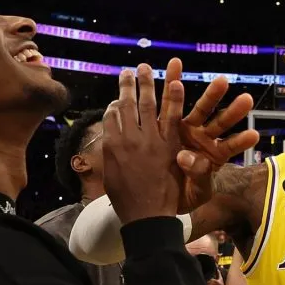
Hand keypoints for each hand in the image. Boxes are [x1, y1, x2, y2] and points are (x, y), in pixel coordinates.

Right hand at [102, 64, 184, 224]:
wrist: (147, 216)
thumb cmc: (127, 201)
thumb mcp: (111, 177)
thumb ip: (111, 156)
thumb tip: (110, 143)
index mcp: (112, 146)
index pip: (110, 117)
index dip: (113, 105)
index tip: (115, 98)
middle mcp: (128, 139)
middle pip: (126, 105)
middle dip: (127, 85)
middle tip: (129, 71)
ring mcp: (150, 140)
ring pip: (147, 105)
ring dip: (146, 84)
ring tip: (146, 68)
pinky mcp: (170, 146)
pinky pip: (172, 117)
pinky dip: (173, 100)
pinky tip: (174, 83)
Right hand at [167, 61, 259, 213]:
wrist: (159, 193)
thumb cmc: (183, 195)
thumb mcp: (196, 193)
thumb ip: (199, 176)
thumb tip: (188, 158)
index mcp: (214, 156)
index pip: (231, 147)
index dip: (241, 141)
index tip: (254, 135)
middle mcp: (204, 138)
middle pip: (220, 122)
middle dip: (233, 111)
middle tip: (247, 100)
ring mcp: (188, 129)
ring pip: (202, 110)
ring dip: (211, 94)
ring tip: (222, 80)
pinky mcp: (170, 124)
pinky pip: (172, 103)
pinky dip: (173, 84)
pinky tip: (175, 65)